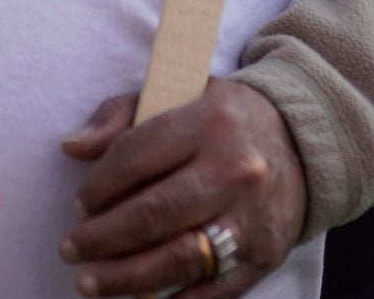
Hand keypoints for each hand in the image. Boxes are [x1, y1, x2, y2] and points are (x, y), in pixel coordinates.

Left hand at [58, 80, 307, 296]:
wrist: (302, 141)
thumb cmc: (222, 120)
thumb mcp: (177, 95)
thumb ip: (120, 116)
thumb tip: (71, 147)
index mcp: (208, 121)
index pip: (135, 157)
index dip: (96, 187)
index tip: (78, 205)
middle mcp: (234, 169)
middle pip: (152, 215)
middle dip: (100, 238)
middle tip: (71, 250)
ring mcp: (251, 217)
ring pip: (178, 258)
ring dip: (124, 278)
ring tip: (89, 283)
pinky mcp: (264, 254)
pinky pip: (212, 292)